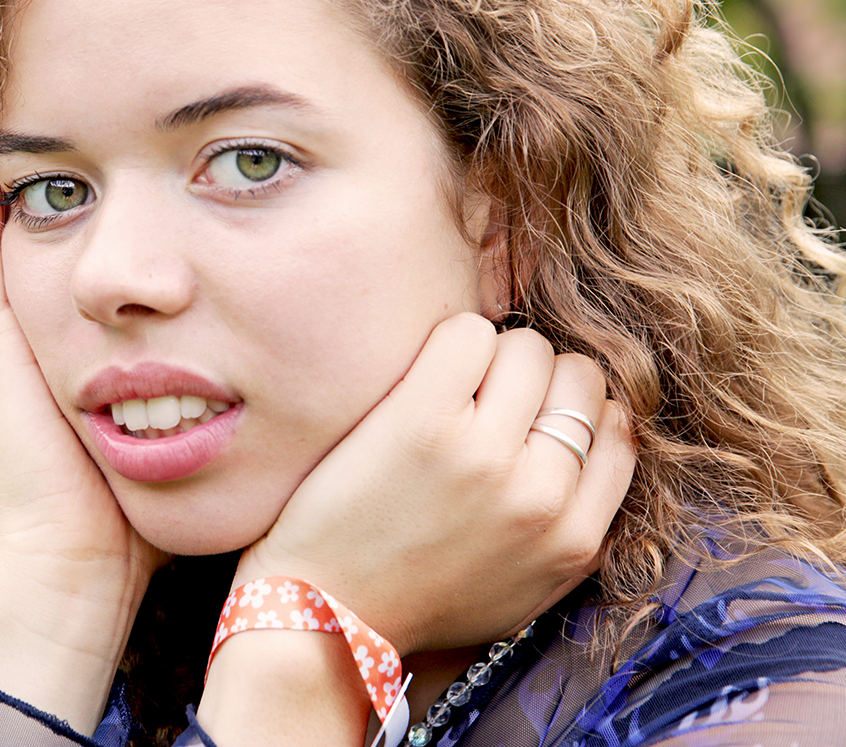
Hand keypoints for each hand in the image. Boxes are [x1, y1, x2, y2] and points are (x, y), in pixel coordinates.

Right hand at [0, 162, 164, 732]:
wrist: (75, 569)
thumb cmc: (135, 516)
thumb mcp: (169, 435)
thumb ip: (196, 400)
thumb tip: (261, 371)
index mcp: (62, 365)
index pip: (70, 273)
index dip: (90, 223)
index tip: (125, 173)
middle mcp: (21, 346)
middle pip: (33, 247)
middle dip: (55, 194)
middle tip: (79, 136)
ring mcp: (0, 344)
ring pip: (0, 244)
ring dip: (23, 193)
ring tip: (38, 138)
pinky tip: (0, 166)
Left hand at [235, 312, 634, 656]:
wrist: (331, 615)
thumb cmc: (420, 599)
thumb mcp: (529, 591)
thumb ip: (576, 533)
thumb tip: (602, 457)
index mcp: (574, 538)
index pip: (617, 428)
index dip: (574, 409)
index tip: (534, 416)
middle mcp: (540, 493)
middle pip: (578, 376)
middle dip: (539, 378)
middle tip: (489, 398)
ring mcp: (483, 453)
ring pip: (527, 349)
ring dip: (493, 357)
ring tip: (453, 389)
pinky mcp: (422, 421)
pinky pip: (468, 333)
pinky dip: (452, 341)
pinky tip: (424, 374)